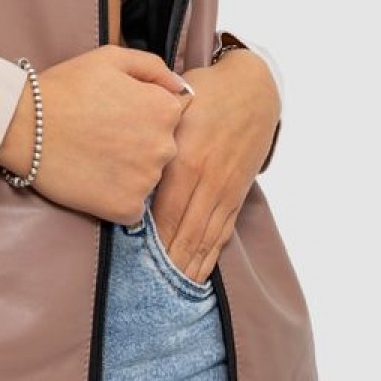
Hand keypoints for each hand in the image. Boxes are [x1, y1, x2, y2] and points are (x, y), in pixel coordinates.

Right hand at [0, 45, 196, 225]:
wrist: (23, 127)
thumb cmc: (65, 88)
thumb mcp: (110, 58)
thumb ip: (153, 67)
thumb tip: (180, 86)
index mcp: (165, 109)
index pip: (172, 116)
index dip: (144, 114)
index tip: (118, 115)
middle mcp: (165, 146)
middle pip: (164, 148)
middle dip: (140, 143)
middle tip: (103, 136)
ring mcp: (147, 180)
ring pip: (149, 178)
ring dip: (130, 171)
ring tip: (96, 157)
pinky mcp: (126, 208)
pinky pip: (133, 206)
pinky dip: (117, 198)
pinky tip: (94, 180)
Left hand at [148, 48, 281, 283]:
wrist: (254, 88)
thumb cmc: (205, 91)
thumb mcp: (173, 103)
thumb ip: (152, 131)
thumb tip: (126, 159)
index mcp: (185, 160)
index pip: (163, 211)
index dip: (148, 240)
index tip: (128, 263)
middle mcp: (206, 181)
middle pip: (183, 232)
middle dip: (165, 263)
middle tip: (144, 293)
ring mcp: (224, 190)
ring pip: (204, 237)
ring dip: (187, 266)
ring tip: (169, 292)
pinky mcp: (237, 193)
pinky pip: (223, 231)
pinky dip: (209, 255)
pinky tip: (198, 273)